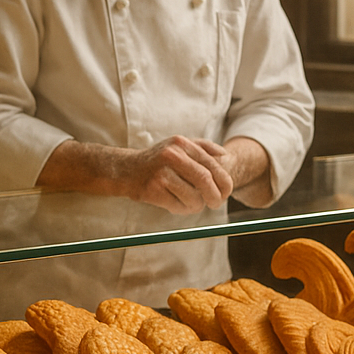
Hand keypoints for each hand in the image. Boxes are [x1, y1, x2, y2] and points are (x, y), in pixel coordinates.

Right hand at [117, 135, 234, 213]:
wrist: (126, 170)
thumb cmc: (158, 161)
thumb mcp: (178, 146)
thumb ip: (202, 147)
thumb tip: (224, 155)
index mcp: (182, 144)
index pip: (212, 165)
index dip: (224, 181)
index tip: (226, 192)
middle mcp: (171, 155)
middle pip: (204, 180)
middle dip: (215, 196)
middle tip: (216, 204)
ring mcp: (160, 173)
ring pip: (193, 196)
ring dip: (197, 205)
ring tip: (192, 204)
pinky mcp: (152, 190)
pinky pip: (177, 206)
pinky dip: (182, 209)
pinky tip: (176, 204)